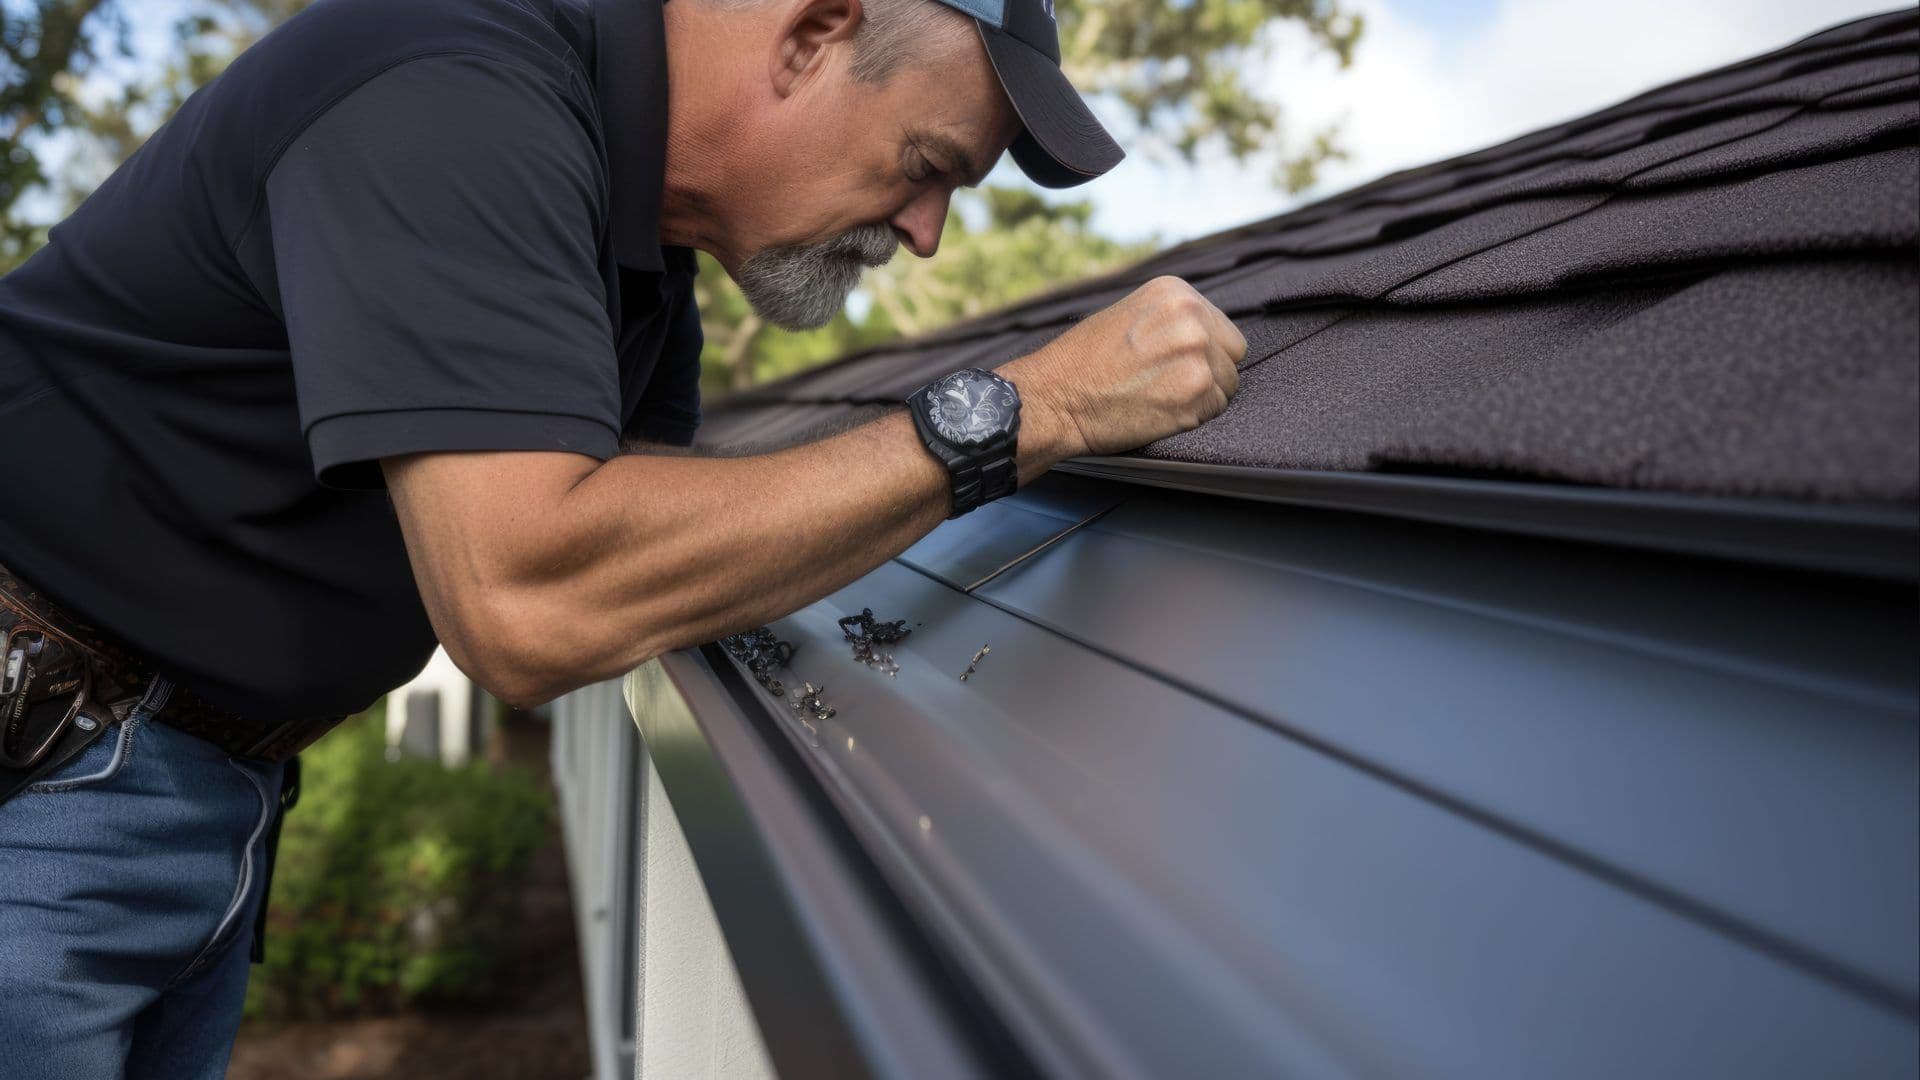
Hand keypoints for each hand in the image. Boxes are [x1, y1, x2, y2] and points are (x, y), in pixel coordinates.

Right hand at [1001, 276, 1247, 459]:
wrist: (1055, 397)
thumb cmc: (1083, 361)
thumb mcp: (1129, 314)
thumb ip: (1172, 318)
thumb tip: (1208, 334)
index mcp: (1176, 293)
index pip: (1221, 326)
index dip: (1203, 348)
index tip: (1175, 361)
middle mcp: (1192, 321)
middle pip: (1232, 354)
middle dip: (1209, 370)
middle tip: (1169, 380)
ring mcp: (1196, 360)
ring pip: (1226, 385)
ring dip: (1201, 396)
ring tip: (1160, 394)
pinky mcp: (1193, 397)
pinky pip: (1214, 411)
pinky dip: (1192, 417)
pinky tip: (1159, 409)